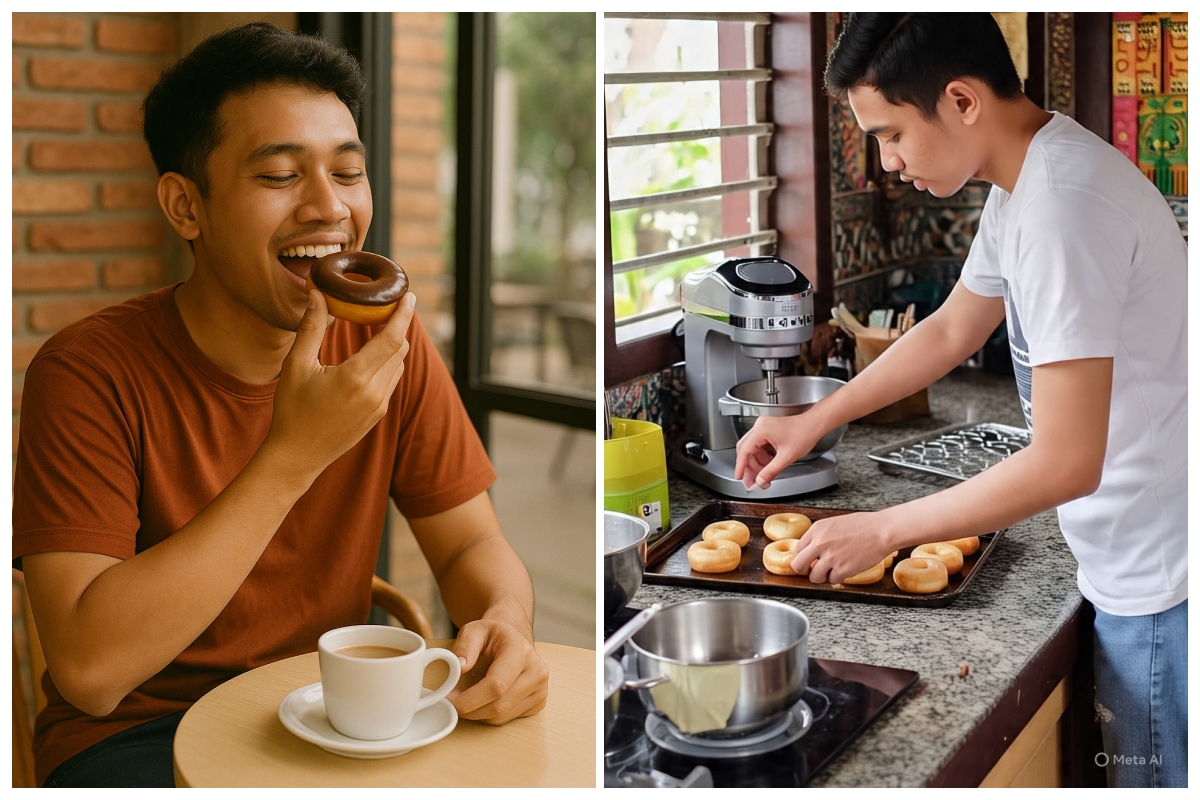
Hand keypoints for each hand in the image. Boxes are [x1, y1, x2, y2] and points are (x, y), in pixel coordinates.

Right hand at [267, 290, 415, 477]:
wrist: (297, 456)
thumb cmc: (292, 410)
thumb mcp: (296, 366)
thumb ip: (310, 328)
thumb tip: (318, 294)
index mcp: (355, 377)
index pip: (391, 339)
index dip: (403, 315)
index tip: (409, 296)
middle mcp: (374, 392)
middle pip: (400, 350)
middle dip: (398, 326)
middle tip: (390, 306)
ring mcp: (379, 406)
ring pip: (398, 366)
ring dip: (393, 346)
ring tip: (380, 327)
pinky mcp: (378, 416)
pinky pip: (391, 382)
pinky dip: (387, 364)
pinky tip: (372, 356)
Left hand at [449, 619, 547, 724]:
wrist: (514, 639)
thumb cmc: (494, 635)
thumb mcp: (474, 630)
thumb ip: (465, 646)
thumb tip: (460, 667)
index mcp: (521, 652)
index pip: (496, 685)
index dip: (469, 699)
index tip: (449, 700)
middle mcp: (536, 671)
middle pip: (499, 706)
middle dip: (470, 710)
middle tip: (451, 704)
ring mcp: (540, 689)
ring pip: (502, 716)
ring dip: (477, 714)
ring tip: (465, 700)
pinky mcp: (539, 702)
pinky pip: (508, 719)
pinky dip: (489, 716)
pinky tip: (482, 702)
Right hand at [734, 415, 825, 489]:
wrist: (815, 424)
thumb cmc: (804, 433)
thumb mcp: (786, 457)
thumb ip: (771, 471)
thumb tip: (760, 481)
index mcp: (761, 430)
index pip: (744, 451)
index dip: (740, 466)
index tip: (739, 477)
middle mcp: (760, 426)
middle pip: (745, 449)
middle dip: (748, 467)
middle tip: (750, 481)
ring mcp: (764, 427)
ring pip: (752, 448)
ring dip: (756, 463)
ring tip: (761, 476)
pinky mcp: (768, 429)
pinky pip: (759, 445)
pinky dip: (762, 457)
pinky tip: (767, 466)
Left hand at [790, 511, 892, 584]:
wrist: (882, 530)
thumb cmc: (864, 525)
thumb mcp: (834, 523)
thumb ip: (821, 536)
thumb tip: (812, 549)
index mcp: (817, 529)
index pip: (798, 549)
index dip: (805, 556)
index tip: (810, 559)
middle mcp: (820, 543)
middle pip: (798, 565)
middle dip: (805, 569)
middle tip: (814, 569)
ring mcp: (830, 557)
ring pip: (814, 577)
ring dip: (822, 576)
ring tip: (832, 570)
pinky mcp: (842, 569)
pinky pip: (832, 581)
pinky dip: (837, 578)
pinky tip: (845, 569)